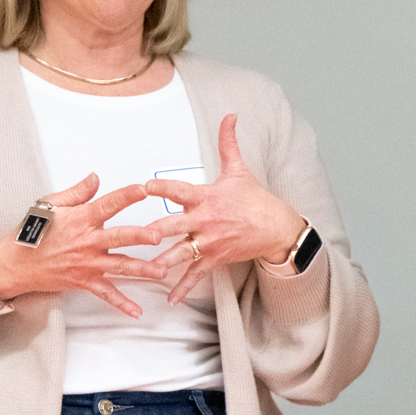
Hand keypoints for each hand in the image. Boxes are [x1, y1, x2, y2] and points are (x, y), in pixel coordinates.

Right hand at [0, 173, 167, 317]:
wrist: (14, 263)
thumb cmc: (32, 232)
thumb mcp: (51, 204)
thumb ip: (77, 192)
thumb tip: (96, 178)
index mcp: (81, 220)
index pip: (107, 205)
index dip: (126, 196)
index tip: (143, 189)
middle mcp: (87, 242)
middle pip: (118, 237)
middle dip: (139, 236)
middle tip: (158, 236)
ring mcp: (87, 264)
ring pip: (119, 266)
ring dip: (141, 269)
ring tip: (161, 271)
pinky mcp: (85, 281)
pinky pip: (106, 294)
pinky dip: (122, 304)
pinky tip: (137, 311)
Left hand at [144, 114, 305, 304]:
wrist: (277, 228)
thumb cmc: (254, 199)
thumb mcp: (239, 169)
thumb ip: (228, 143)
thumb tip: (230, 115)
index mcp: (206, 197)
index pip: (180, 190)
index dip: (162, 187)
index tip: (144, 186)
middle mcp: (205, 220)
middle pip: (174, 226)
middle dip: (155, 231)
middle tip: (138, 235)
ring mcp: (209, 242)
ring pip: (181, 253)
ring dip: (163, 262)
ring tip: (146, 270)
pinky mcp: (215, 259)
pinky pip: (196, 275)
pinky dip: (183, 288)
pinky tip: (169, 299)